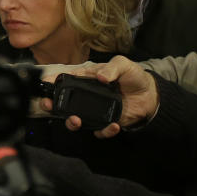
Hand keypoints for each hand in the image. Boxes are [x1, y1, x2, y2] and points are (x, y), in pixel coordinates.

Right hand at [38, 55, 158, 138]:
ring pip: (75, 120)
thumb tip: (99, 77)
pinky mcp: (106, 122)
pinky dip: (104, 131)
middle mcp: (86, 96)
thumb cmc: (133, 76)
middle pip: (62, 102)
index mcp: (87, 79)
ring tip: (76, 120)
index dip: (52, 82)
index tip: (45, 83)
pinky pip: (99, 130)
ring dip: (71, 122)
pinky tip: (113, 125)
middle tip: (48, 105)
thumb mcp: (123, 64)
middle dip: (51, 105)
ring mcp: (94, 111)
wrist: (151, 94)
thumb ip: (111, 68)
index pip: (65, 80)